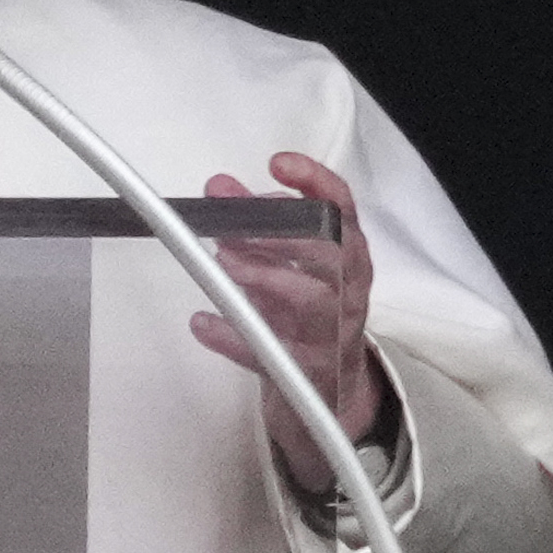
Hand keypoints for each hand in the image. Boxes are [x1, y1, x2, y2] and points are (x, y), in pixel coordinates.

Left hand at [186, 152, 381, 495]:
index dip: (314, 182)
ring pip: (309, 299)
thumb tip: (219, 186)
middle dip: (277, 231)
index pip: (341, 207)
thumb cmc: (308, 311)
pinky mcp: (307, 369)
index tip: (278, 164)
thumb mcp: (287, 263)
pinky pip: (272, 353)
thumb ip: (254, 223)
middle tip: (232, 225)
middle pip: (326, 249)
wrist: (327, 388)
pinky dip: (235, 339)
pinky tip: (204, 323)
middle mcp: (348, 288)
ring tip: (223, 264)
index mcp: (348, 253)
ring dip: (264, 277)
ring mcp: (331, 330)